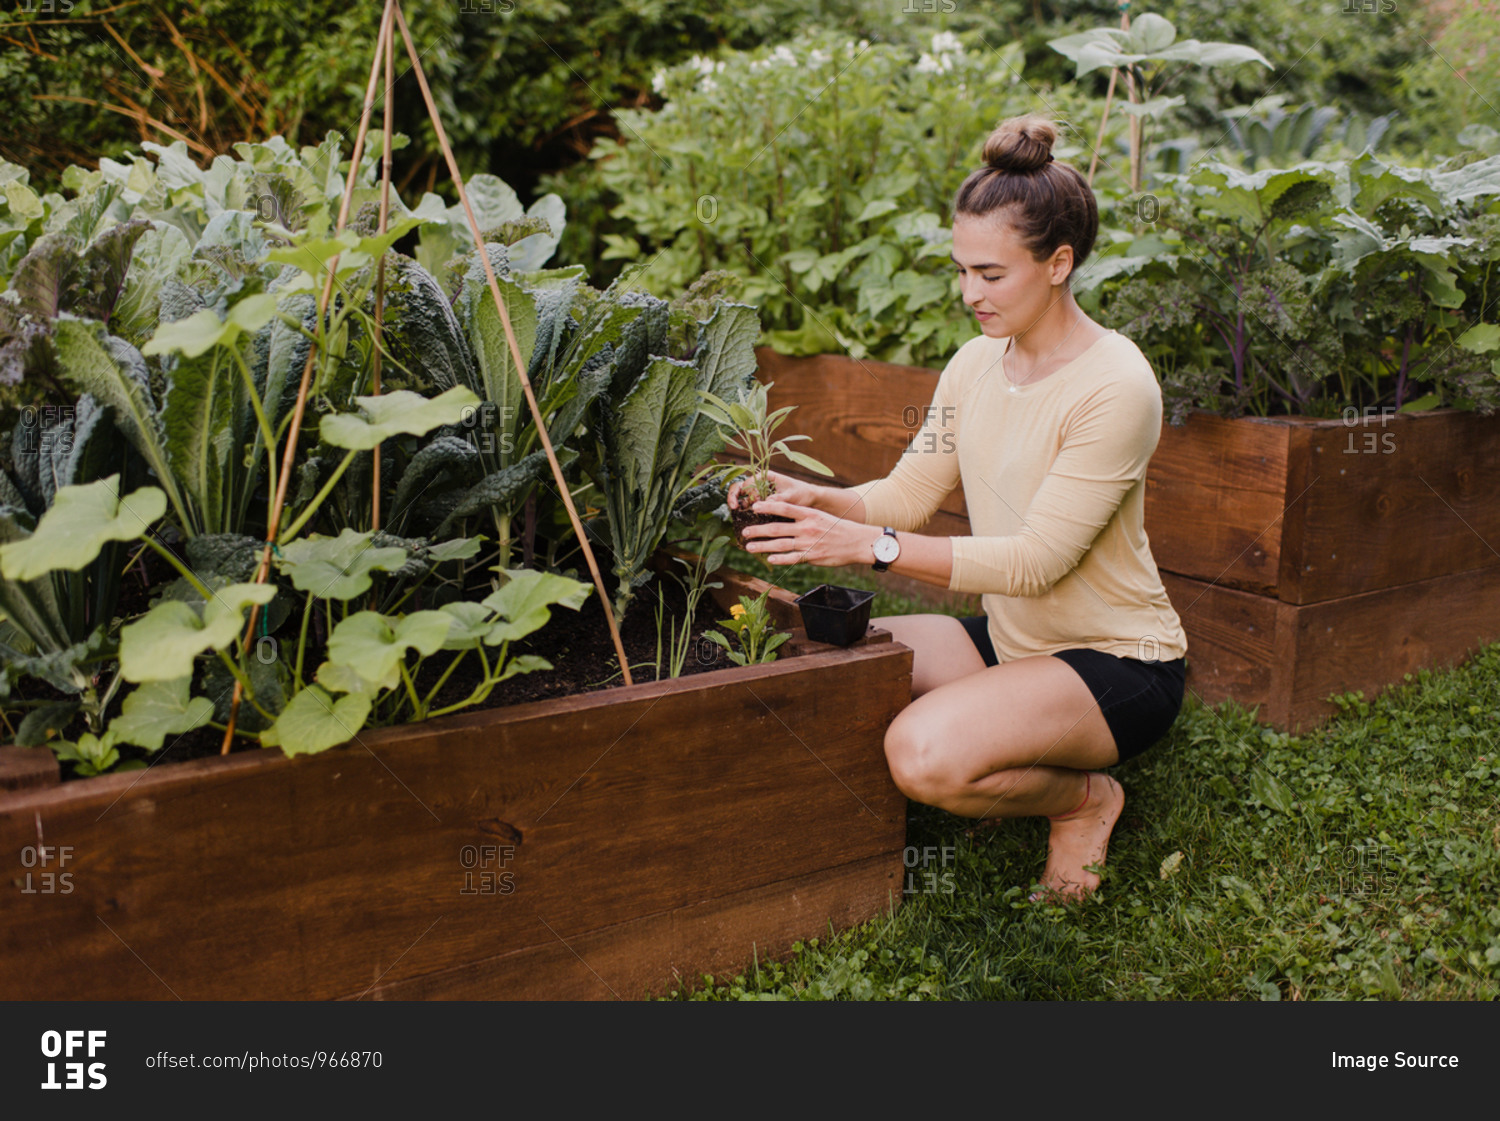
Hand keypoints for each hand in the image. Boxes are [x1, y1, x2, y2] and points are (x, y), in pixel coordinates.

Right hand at [727, 469, 824, 512]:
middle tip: (733, 507)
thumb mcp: (791, 496)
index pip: (749, 481)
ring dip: (737, 502)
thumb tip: (765, 503)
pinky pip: (748, 503)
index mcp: (767, 476)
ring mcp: (759, 491)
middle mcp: (760, 482)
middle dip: (734, 495)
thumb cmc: (801, 493)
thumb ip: (778, 499)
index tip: (754, 502)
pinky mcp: (761, 501)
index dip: (748, 492)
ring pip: (742, 494)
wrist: (809, 499)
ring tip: (737, 511)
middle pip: (741, 485)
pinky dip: (743, 508)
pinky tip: (743, 516)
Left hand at [741, 497, 880, 567]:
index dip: (767, 507)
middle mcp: (807, 527)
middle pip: (777, 527)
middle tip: (744, 532)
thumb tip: (784, 517)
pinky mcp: (813, 556)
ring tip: (750, 547)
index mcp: (809, 514)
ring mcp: (809, 543)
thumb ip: (803, 517)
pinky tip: (770, 559)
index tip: (754, 507)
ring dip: (763, 546)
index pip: (784, 508)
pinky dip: (780, 559)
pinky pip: (793, 558)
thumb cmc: (839, 528)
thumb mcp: (821, 516)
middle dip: (758, 530)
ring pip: (781, 544)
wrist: (858, 542)